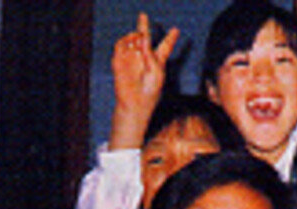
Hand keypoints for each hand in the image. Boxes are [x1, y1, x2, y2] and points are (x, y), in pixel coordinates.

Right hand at [110, 12, 179, 148]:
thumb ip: (152, 55)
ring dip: (136, 35)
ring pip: (132, 40)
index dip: (170, 39)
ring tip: (141, 36)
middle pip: (144, 39)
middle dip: (144, 28)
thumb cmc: (150, 92)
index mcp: (157, 63)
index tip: (176, 30)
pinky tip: (133, 40)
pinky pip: (120, 46)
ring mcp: (131, 59)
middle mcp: (144, 59)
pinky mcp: (120, 62)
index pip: (164, 48)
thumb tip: (143, 38)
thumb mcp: (157, 72)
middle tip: (143, 16)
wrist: (136, 105)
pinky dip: (126, 41)